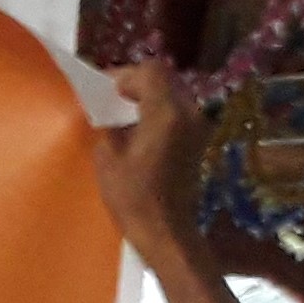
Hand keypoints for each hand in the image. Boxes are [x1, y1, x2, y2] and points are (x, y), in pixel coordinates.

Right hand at [91, 58, 207, 259]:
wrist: (166, 230)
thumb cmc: (133, 199)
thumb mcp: (108, 159)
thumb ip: (111, 127)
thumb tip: (111, 115)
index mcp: (166, 114)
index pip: (151, 72)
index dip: (125, 75)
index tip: (105, 91)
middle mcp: (189, 113)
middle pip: (165, 79)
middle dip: (137, 84)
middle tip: (112, 100)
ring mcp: (198, 125)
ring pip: (173, 93)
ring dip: (149, 97)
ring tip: (125, 115)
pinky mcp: (198, 138)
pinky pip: (178, 111)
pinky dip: (159, 112)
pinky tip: (140, 130)